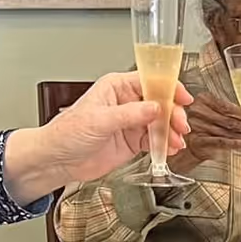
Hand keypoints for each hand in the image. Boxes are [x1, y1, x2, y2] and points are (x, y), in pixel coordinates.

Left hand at [2, 73, 192, 205]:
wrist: (57, 160)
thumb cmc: (66, 133)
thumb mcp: (99, 120)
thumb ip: (130, 114)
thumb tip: (155, 107)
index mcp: (116, 87)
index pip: (149, 81)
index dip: (169, 88)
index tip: (183, 98)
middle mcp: (125, 102)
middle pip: (159, 102)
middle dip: (173, 114)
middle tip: (180, 126)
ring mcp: (130, 122)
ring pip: (160, 122)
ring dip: (171, 131)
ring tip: (176, 141)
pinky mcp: (132, 141)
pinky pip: (154, 140)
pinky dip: (165, 144)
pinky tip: (170, 148)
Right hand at [170, 94, 240, 169]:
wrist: (185, 145)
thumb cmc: (204, 128)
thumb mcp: (220, 117)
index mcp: (205, 100)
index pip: (230, 108)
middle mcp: (200, 112)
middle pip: (232, 121)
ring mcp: (198, 127)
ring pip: (230, 133)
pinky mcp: (199, 141)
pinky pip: (222, 142)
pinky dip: (238, 144)